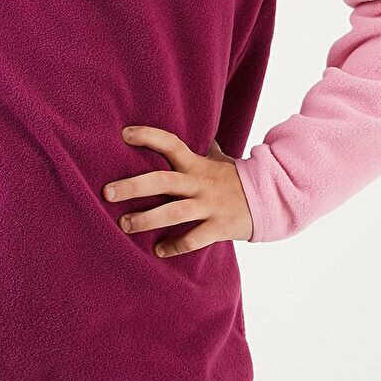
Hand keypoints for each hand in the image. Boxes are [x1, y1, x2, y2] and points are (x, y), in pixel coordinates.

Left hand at [102, 126, 253, 255]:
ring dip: (147, 220)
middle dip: (133, 186)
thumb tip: (196, 129)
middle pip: (163, 181)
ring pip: (174, 212)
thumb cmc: (236, 178)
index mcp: (197, 164)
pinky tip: (158, 250)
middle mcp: (200, 183)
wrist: (273, 199)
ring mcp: (210, 206)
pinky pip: (194, 239)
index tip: (124, 134)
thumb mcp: (219, 159)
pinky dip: (175, 246)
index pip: (171, 144)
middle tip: (108, 192)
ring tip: (124, 224)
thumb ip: (203, 148)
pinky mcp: (219, 227)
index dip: (148, 136)